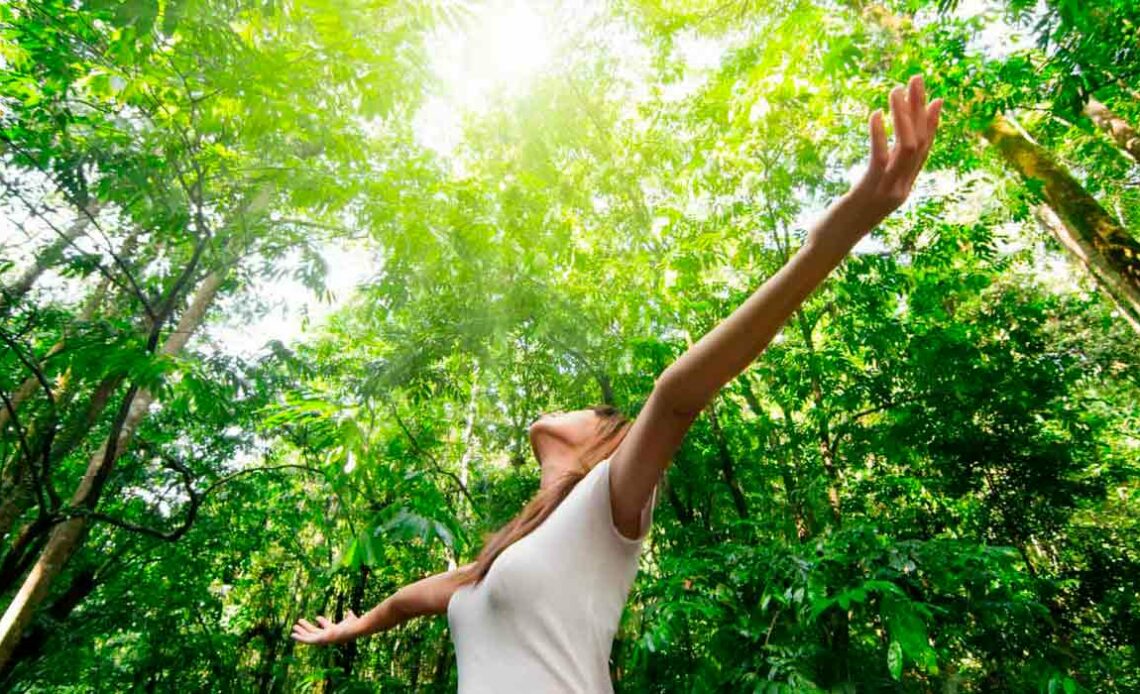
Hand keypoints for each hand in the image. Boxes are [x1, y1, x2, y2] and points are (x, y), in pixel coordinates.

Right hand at [290, 609, 359, 645]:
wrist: (354, 629)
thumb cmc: (355, 625)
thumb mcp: (351, 618)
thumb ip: (350, 616)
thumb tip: (350, 611)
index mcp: (334, 630)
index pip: (326, 626)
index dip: (322, 621)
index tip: (317, 617)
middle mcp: (328, 636)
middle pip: (315, 632)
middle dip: (307, 627)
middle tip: (299, 622)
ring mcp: (324, 639)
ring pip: (310, 636)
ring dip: (302, 632)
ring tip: (294, 626)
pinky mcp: (320, 640)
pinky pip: (308, 640)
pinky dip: (300, 638)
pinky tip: (293, 635)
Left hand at [849, 74, 943, 226]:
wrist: (829, 245)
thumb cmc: (843, 220)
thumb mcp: (867, 194)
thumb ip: (879, 176)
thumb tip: (883, 157)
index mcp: (904, 188)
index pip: (925, 151)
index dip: (931, 124)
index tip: (936, 99)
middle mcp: (902, 188)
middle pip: (919, 142)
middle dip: (919, 108)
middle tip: (917, 79)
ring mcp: (887, 191)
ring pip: (906, 146)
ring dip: (902, 115)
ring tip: (895, 90)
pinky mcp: (869, 190)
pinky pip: (879, 157)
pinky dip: (879, 133)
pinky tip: (874, 114)